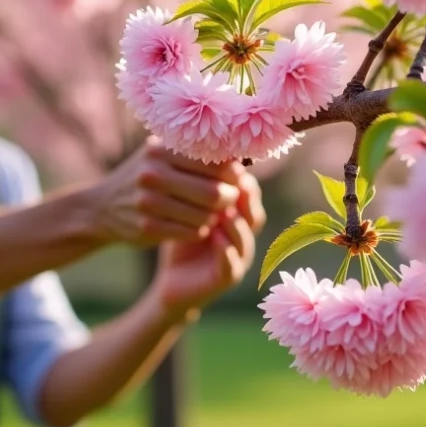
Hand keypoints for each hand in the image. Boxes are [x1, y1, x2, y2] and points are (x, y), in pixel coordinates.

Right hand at [90, 137, 246, 245]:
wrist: (101, 207)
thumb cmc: (145, 176)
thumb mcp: (160, 155)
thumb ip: (193, 152)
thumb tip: (240, 154)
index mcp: (161, 151)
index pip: (215, 163)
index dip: (233, 174)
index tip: (236, 179)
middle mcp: (153, 174)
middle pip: (214, 192)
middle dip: (229, 199)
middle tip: (228, 200)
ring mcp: (148, 202)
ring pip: (205, 216)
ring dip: (213, 217)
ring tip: (210, 213)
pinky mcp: (147, 227)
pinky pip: (191, 232)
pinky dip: (199, 230)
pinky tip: (195, 225)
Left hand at [151, 170, 265, 321]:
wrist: (171, 281)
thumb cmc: (181, 238)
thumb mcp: (186, 209)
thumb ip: (193, 185)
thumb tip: (192, 145)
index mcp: (236, 216)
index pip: (247, 194)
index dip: (241, 178)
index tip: (230, 161)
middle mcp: (243, 236)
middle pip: (254, 213)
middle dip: (247, 197)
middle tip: (237, 181)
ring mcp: (238, 258)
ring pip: (245, 238)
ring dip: (236, 223)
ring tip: (225, 210)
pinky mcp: (227, 278)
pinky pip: (232, 264)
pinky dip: (226, 250)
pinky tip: (215, 236)